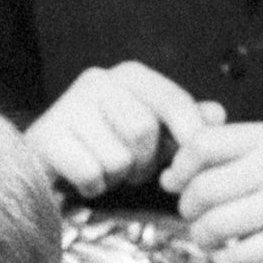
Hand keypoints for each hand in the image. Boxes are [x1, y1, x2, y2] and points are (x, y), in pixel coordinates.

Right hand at [24, 62, 209, 197]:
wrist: (45, 163)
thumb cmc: (106, 147)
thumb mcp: (153, 136)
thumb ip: (185, 124)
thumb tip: (217, 115)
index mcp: (128, 74)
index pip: (173, 101)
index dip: (190, 137)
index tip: (193, 164)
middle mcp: (97, 81)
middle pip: (144, 131)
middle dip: (144, 161)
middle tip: (132, 168)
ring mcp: (68, 107)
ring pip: (118, 156)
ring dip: (117, 176)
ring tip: (104, 169)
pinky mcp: (47, 138)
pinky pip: (91, 173)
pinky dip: (92, 187)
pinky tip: (82, 178)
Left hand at [164, 120, 262, 262]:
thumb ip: (223, 156)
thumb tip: (167, 176)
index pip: (200, 146)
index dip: (180, 169)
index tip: (180, 184)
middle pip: (202, 189)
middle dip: (188, 210)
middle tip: (196, 218)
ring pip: (218, 224)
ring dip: (203, 238)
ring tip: (210, 240)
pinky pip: (244, 255)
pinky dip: (227, 261)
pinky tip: (231, 257)